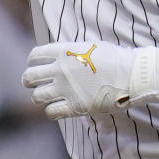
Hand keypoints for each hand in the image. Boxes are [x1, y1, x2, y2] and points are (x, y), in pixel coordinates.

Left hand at [22, 41, 158, 118]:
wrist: (130, 73)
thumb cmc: (114, 58)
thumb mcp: (89, 46)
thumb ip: (72, 52)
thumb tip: (63, 55)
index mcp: (64, 51)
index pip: (36, 55)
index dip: (31, 60)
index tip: (32, 64)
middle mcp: (60, 69)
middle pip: (30, 77)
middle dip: (28, 80)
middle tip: (30, 83)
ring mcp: (66, 88)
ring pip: (37, 96)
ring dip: (38, 97)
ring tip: (42, 97)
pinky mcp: (74, 106)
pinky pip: (51, 112)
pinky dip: (50, 111)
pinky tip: (55, 109)